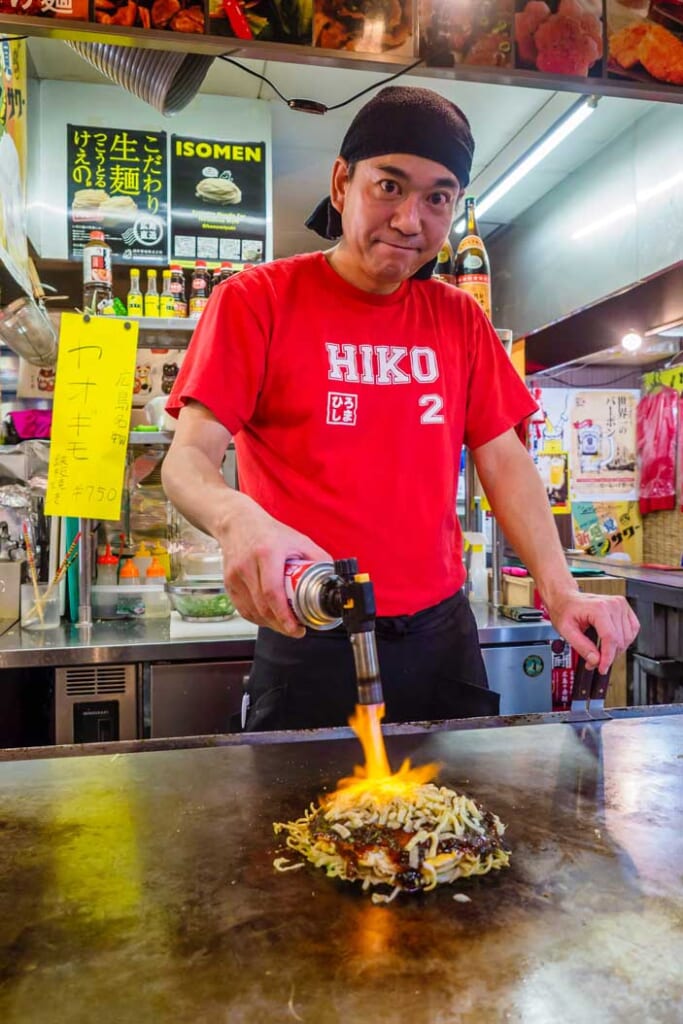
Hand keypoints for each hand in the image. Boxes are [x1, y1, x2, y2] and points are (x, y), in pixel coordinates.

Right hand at [215, 496, 330, 637]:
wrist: (238, 523)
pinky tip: (269, 618)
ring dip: (270, 624)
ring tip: (285, 624)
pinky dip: (258, 618)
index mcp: (267, 553)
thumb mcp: (299, 540)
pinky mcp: (228, 583)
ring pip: (253, 611)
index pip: (273, 592)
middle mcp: (248, 565)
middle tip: (296, 629)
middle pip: (263, 606)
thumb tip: (333, 579)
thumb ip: (318, 559)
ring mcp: (235, 575)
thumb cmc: (268, 532)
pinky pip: (243, 609)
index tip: (296, 627)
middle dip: (281, 624)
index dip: (284, 615)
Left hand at [546, 590, 639, 674]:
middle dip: (609, 656)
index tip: (602, 668)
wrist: (566, 598)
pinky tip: (613, 643)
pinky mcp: (625, 608)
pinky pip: (633, 629)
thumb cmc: (565, 610)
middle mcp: (613, 605)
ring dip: (617, 650)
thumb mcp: (566, 630)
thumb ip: (581, 646)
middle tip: (595, 662)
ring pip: (628, 637)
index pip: (610, 638)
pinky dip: (625, 640)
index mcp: (599, 608)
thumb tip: (595, 660)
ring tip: (602, 653)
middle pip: (620, 640)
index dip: (607, 657)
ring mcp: (620, 605)